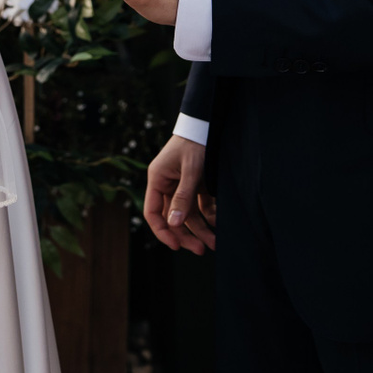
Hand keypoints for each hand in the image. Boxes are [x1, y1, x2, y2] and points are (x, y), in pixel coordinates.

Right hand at [146, 134, 214, 253]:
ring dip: (201, 229)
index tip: (176, 246)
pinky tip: (219, 225)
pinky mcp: (198, 184)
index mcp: (158, 180)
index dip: (163, 231)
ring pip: (189, 214)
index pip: (153, 213)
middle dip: (187, 235)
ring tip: (215, 243)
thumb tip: (174, 224)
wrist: (209, 123)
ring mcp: (183, 185)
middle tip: (201, 249)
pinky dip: (210, 216)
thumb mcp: (191, 169)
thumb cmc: (196, 142)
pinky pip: (202, 205)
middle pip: (174, 217)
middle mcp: (168, 185)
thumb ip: (183, 197)